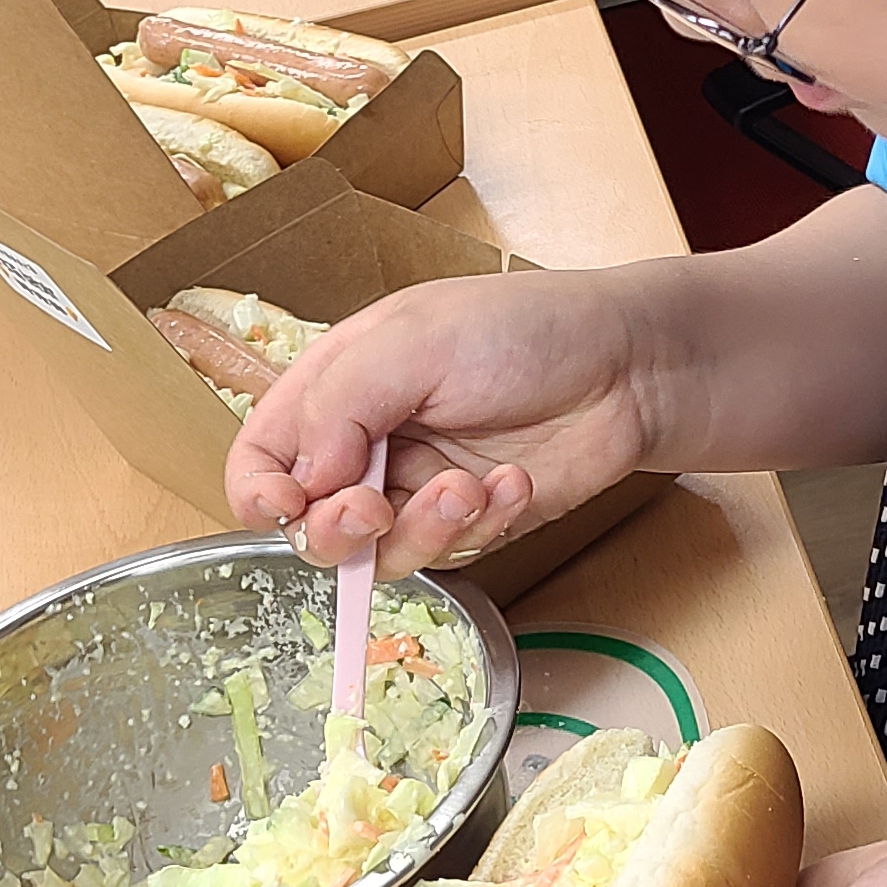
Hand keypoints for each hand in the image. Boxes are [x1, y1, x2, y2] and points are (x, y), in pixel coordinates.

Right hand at [224, 267, 670, 576]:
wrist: (628, 365)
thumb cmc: (521, 329)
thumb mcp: (414, 341)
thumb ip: (342, 405)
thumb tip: (302, 480)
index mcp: (335, 389)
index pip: (260, 457)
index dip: (258, 492)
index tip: (289, 504)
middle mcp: (367, 446)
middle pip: (310, 523)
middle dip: (337, 527)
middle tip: (377, 507)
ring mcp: (419, 490)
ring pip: (379, 555)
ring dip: (422, 529)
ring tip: (470, 486)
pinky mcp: (471, 524)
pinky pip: (448, 558)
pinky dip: (479, 527)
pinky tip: (514, 482)